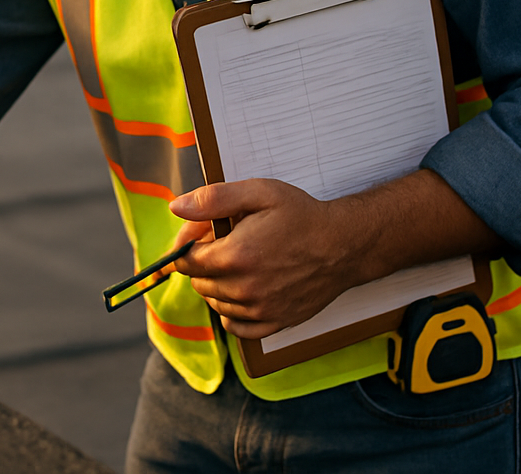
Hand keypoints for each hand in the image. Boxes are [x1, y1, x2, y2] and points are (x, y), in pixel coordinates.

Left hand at [170, 170, 501, 339]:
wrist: (344, 245)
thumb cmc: (301, 215)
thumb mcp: (258, 193)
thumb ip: (213, 199)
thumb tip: (176, 208)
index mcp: (235, 256)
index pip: (184, 261)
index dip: (187, 244)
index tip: (202, 232)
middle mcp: (244, 289)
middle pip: (198, 282)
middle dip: (203, 261)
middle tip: (226, 241)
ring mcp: (260, 310)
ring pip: (215, 303)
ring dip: (217, 284)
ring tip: (241, 261)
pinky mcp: (275, 322)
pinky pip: (237, 327)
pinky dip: (232, 311)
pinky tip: (245, 290)